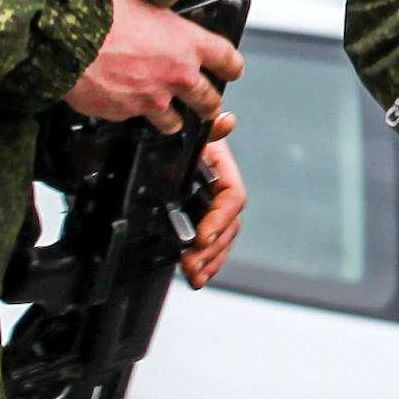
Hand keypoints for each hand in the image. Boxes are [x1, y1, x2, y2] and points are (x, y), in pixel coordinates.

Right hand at [66, 0, 235, 132]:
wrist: (64, 38)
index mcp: (187, 42)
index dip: (231, 66)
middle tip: (205, 102)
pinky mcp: (125, 114)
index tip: (229, 69)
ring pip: (174, 122)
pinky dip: (131, 112)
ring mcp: (152, 100)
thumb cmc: (98, 10)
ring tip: (164, 109)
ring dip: (171, 116)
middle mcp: (177, 75)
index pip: (228, 60)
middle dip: (208, 102)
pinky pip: (134, 118)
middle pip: (209, 101)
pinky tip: (123, 99)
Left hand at [180, 143, 247, 288]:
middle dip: (212, 249)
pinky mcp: (199, 221)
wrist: (166, 139)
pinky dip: (207, 262)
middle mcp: (220, 191)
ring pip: (222, 240)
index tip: (202, 236)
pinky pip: (212, 244)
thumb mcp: (192, 133)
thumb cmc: (181, 133)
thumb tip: (226, 121)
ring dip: (211, 261)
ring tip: (195, 277)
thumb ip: (209, 131)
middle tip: (192, 263)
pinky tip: (197, 276)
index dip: (220, 219)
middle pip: (229, 226)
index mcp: (222, 170)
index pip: (232, 198)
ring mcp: (211, 208)